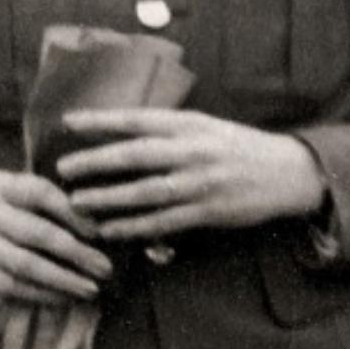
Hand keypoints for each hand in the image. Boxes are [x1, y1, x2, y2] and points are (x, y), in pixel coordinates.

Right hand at [0, 172, 112, 302]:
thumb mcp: (0, 187)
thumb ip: (35, 196)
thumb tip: (90, 213)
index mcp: (0, 185)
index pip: (42, 193)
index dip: (74, 213)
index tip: (100, 232)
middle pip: (39, 234)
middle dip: (77, 254)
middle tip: (105, 268)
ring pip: (26, 265)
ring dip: (62, 280)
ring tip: (90, 289)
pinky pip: (8, 285)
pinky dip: (38, 294)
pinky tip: (60, 298)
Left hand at [57, 109, 325, 239]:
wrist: (286, 172)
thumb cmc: (236, 146)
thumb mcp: (203, 126)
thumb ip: (166, 130)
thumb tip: (118, 130)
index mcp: (188, 124)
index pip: (137, 119)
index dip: (101, 120)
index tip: (68, 122)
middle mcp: (192, 151)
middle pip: (135, 156)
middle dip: (95, 162)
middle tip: (63, 168)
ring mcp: (200, 183)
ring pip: (145, 192)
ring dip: (108, 198)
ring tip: (78, 202)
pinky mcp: (208, 212)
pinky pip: (163, 222)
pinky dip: (134, 226)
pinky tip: (109, 229)